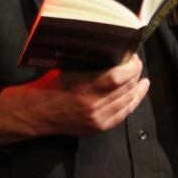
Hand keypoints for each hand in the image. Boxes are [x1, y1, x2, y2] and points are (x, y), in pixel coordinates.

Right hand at [0, 54, 148, 143]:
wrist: (38, 112)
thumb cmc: (50, 85)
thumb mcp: (66, 67)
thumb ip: (88, 62)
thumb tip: (111, 50)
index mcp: (83, 87)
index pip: (117, 76)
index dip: (131, 66)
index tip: (133, 57)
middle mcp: (92, 105)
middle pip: (125, 88)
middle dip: (135, 73)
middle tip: (135, 63)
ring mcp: (97, 118)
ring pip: (127, 101)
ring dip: (136, 87)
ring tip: (140, 77)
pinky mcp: (99, 127)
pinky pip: (123, 114)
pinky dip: (133, 101)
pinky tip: (138, 92)